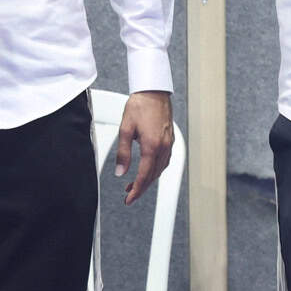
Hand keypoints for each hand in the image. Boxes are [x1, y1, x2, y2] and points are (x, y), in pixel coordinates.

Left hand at [114, 90, 173, 204]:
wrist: (154, 91)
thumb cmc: (140, 106)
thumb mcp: (125, 129)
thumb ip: (123, 153)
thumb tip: (120, 171)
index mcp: (151, 146)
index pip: (144, 175)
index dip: (136, 190)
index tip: (129, 198)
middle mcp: (163, 147)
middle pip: (153, 175)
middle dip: (141, 188)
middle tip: (130, 196)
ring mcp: (168, 143)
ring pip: (160, 169)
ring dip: (148, 179)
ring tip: (136, 185)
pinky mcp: (170, 139)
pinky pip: (165, 161)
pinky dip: (156, 170)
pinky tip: (149, 170)